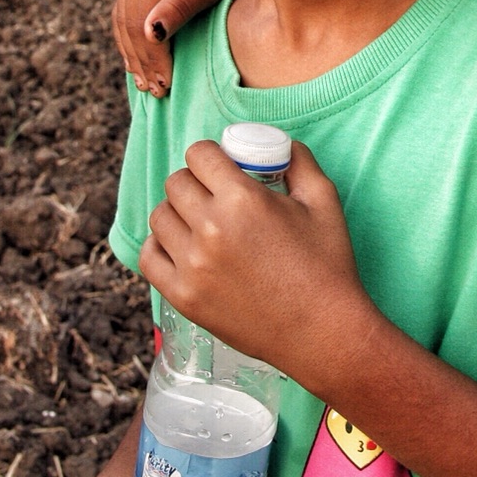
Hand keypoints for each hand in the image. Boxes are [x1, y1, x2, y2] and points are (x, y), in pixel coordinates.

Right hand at [111, 0, 249, 96]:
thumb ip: (180, 7)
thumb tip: (151, 34)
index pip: (143, 24)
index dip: (153, 59)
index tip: (166, 86)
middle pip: (130, 22)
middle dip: (142, 60)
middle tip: (155, 92)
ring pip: (123, 16)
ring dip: (132, 51)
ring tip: (145, 83)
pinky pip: (126, 5)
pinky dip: (131, 33)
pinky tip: (139, 57)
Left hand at [139, 142, 378, 382]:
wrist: (322, 331)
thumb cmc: (327, 265)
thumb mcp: (323, 201)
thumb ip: (299, 161)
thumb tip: (280, 145)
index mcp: (242, 199)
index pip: (198, 154)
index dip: (209, 156)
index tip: (220, 166)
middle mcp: (209, 229)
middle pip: (175, 183)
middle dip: (195, 181)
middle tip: (213, 195)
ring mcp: (192, 266)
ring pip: (159, 217)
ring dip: (177, 213)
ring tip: (199, 223)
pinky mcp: (183, 297)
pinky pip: (148, 257)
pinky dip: (160, 247)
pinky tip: (181, 248)